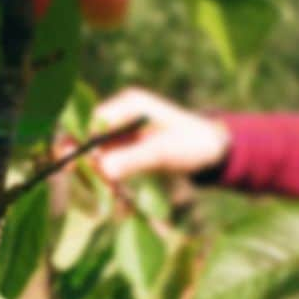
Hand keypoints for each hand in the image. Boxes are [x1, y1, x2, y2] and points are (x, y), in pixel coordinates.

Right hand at [92, 89, 230, 181]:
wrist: (213, 150)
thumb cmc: (193, 143)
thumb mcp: (163, 151)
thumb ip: (132, 159)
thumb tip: (102, 170)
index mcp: (129, 104)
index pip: (92, 123)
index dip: (85, 147)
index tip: (91, 171)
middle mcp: (121, 115)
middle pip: (89, 138)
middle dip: (90, 163)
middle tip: (100, 186)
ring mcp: (122, 132)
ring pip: (96, 154)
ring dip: (99, 174)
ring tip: (112, 194)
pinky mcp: (126, 148)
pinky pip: (107, 163)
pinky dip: (108, 178)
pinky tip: (116, 193)